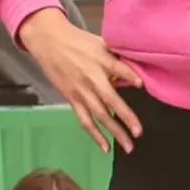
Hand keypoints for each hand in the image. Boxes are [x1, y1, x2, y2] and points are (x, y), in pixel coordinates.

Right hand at [19, 8, 144, 153]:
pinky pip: (84, 120)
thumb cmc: (79, 41)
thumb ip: (117, 56)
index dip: (129, 76)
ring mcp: (80, 92)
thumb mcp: (101, 42)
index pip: (118, 68)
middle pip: (110, 101)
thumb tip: (137, 68)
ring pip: (99, 115)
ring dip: (113, 132)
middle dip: (125, 117)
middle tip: (139, 132)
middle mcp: (91, 79)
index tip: (140, 85)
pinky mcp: (72, 99)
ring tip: (128, 146)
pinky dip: (95, 134)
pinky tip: (105, 147)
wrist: (49, 43)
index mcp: (100, 61)